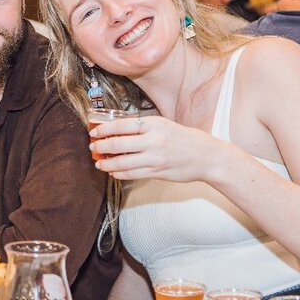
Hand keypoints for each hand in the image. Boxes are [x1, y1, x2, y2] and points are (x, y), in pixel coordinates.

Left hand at [90, 115, 230, 182]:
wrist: (207, 157)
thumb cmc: (184, 138)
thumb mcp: (163, 125)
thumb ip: (142, 127)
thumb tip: (116, 128)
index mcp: (154, 125)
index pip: (121, 125)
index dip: (103, 130)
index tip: (93, 132)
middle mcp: (153, 141)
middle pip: (118, 144)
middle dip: (101, 146)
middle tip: (93, 147)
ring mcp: (155, 158)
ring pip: (122, 163)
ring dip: (106, 163)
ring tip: (99, 162)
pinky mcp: (157, 172)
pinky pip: (132, 174)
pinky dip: (119, 173)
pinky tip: (113, 172)